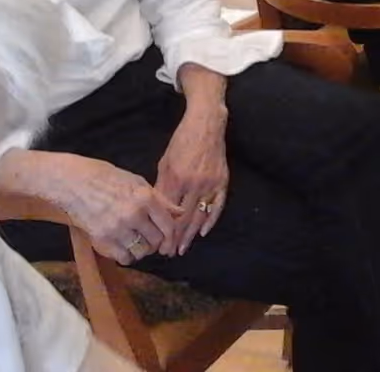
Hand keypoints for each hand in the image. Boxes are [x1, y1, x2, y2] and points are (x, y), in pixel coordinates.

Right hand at [46, 154, 187, 264]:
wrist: (73, 183)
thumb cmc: (107, 178)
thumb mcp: (138, 182)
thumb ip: (160, 200)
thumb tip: (180, 213)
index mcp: (145, 198)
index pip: (168, 225)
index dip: (172, 237)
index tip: (170, 243)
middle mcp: (134, 214)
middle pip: (156, 240)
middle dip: (157, 243)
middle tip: (151, 241)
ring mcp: (117, 228)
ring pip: (141, 251)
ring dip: (142, 250)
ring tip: (137, 243)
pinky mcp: (102, 239)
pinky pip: (123, 257)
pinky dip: (126, 256)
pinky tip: (124, 247)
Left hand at [155, 104, 229, 254]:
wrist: (206, 126)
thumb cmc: (181, 142)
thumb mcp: (165, 163)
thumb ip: (162, 187)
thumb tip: (156, 211)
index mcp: (177, 179)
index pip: (169, 213)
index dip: (164, 231)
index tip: (158, 244)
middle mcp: (194, 184)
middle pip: (184, 219)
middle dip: (176, 238)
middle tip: (169, 253)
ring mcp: (210, 184)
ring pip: (200, 216)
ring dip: (191, 234)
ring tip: (183, 248)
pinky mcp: (223, 181)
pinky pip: (217, 205)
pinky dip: (211, 220)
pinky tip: (204, 232)